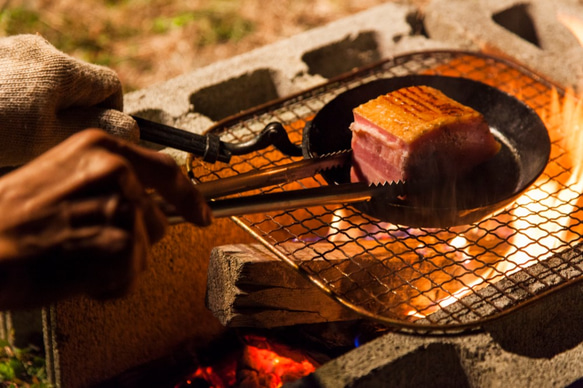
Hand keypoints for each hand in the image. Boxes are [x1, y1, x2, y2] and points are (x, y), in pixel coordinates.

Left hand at [0, 34, 138, 166]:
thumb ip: (95, 128)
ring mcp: (12, 50)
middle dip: (70, 114)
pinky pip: (22, 83)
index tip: (90, 137)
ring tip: (16, 133)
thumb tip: (132, 127)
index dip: (109, 114)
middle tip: (44, 141)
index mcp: (62, 68)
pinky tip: (2, 121)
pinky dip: (19, 103)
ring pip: (49, 86)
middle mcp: (40, 49)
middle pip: (78, 86)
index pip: (111, 86)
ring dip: (43, 110)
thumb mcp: (49, 137)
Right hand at [0, 129, 210, 308]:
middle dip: (132, 238)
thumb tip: (147, 201)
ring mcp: (121, 208)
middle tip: (86, 242)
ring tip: (74, 256)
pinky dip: (107, 285)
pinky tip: (75, 274)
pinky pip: (130, 277)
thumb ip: (108, 181)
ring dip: (116, 262)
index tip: (202, 213)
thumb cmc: (10, 218)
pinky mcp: (121, 247)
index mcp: (101, 149)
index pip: (166, 170)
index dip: (190, 196)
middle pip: (158, 219)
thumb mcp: (62, 176)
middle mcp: (117, 172)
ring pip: (144, 250)